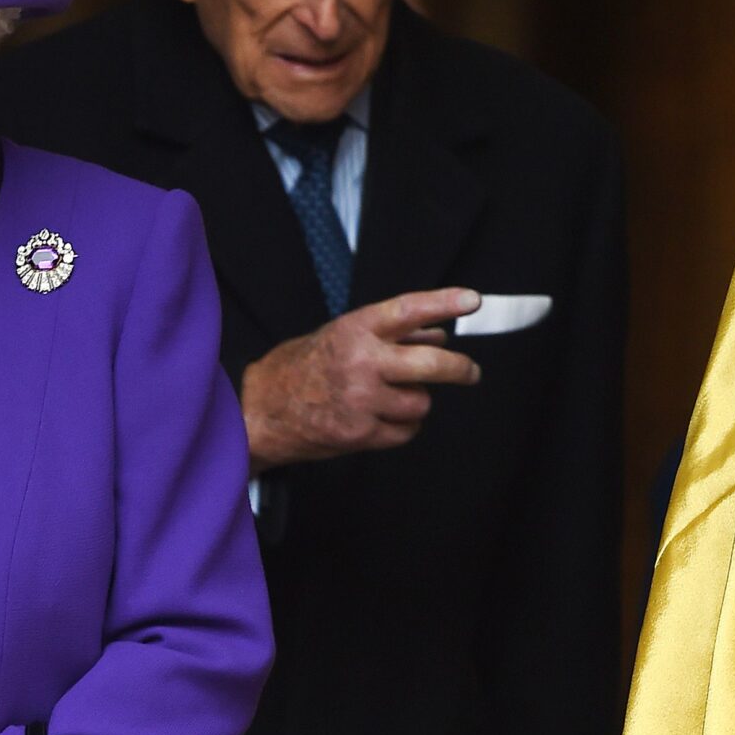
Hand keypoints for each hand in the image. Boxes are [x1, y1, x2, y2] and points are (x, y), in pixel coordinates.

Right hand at [240, 287, 482, 464]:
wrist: (264, 409)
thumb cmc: (305, 368)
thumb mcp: (344, 336)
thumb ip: (392, 334)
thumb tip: (439, 334)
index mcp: (356, 329)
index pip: (409, 310)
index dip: (443, 304)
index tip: (471, 301)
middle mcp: (361, 362)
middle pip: (431, 365)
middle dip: (459, 369)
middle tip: (470, 372)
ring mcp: (362, 400)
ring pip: (421, 403)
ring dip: (415, 402)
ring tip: (390, 399)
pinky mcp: (361, 433)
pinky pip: (406, 431)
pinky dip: (402, 426)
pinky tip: (382, 418)